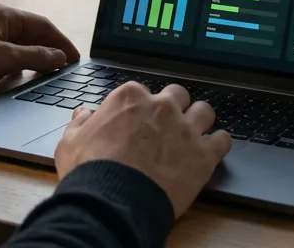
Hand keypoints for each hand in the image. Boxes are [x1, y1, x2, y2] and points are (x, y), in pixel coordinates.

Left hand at [0, 4, 80, 93]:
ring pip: (18, 44)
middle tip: (65, 66)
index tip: (75, 57)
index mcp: (4, 15)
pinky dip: (18, 62)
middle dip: (49, 49)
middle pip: (32, 33)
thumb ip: (36, 56)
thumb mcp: (5, 58)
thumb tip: (59, 57)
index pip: (43, 25)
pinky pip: (5, 52)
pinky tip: (20, 73)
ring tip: (48, 71)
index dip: (61, 42)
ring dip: (34, 57)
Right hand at [55, 82, 232, 217]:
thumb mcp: (70, 143)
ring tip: (194, 133)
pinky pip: (222, 140)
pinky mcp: (203, 155)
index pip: (141, 91)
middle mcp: (161, 107)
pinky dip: (220, 143)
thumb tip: (83, 114)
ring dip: (200, 120)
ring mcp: (185, 129)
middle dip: (174, 106)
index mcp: (129, 98)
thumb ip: (79, 124)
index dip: (140, 107)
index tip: (138, 119)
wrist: (113, 202)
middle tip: (168, 123)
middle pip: (177, 94)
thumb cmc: (90, 172)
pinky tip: (214, 149)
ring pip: (204, 111)